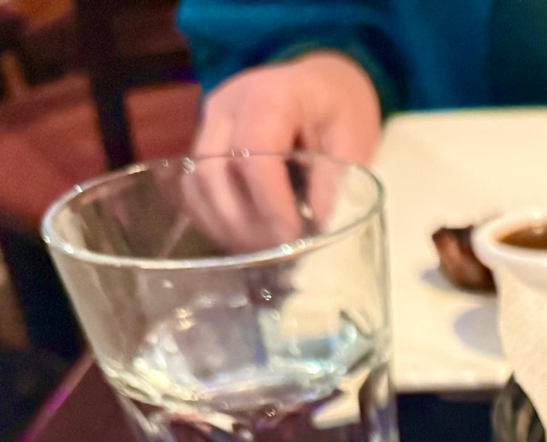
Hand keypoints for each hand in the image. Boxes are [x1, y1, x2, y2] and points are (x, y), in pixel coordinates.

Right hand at [189, 52, 380, 249]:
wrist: (321, 84)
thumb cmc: (340, 109)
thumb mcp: (353, 137)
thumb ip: (335, 178)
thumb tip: (319, 225)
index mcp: (269, 95)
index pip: (252, 155)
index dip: (268, 203)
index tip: (292, 237)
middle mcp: (226, 105)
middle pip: (212, 170)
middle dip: (241, 221)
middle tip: (275, 253)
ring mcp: (209, 122)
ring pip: (195, 181)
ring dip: (224, 224)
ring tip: (260, 253)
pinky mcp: (203, 142)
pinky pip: (193, 186)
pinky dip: (213, 218)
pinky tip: (242, 239)